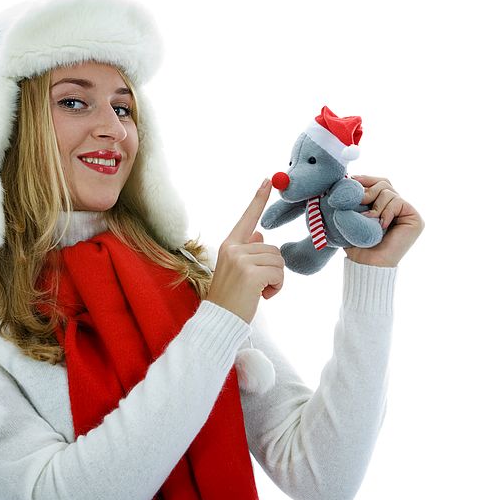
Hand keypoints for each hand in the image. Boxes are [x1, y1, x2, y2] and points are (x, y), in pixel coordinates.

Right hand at [206, 179, 284, 322]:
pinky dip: (277, 287)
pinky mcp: (251, 273)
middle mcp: (233, 248)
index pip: (247, 218)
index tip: (269, 180)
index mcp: (229, 245)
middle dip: (274, 269)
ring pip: (278, 261)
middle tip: (260, 285)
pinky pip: (278, 273)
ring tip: (259, 291)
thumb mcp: (236, 270)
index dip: (259, 199)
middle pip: (273, 248)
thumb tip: (259, 234)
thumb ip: (247, 250)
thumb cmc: (230, 297)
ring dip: (276, 279)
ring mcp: (241, 260)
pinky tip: (263, 296)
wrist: (220, 319)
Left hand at [343, 175, 423, 267]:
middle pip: (385, 183)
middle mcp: (399, 208)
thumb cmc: (358, 245)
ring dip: (376, 205)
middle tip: (357, 201)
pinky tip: (381, 226)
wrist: (367, 264)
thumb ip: (355, 199)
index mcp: (385, 206)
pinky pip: (398, 202)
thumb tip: (349, 179)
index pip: (380, 184)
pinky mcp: (415, 219)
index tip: (351, 180)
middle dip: (369, 190)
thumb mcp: (353, 217)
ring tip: (369, 220)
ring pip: (389, 192)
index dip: (367, 179)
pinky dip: (386, 212)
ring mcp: (408, 213)